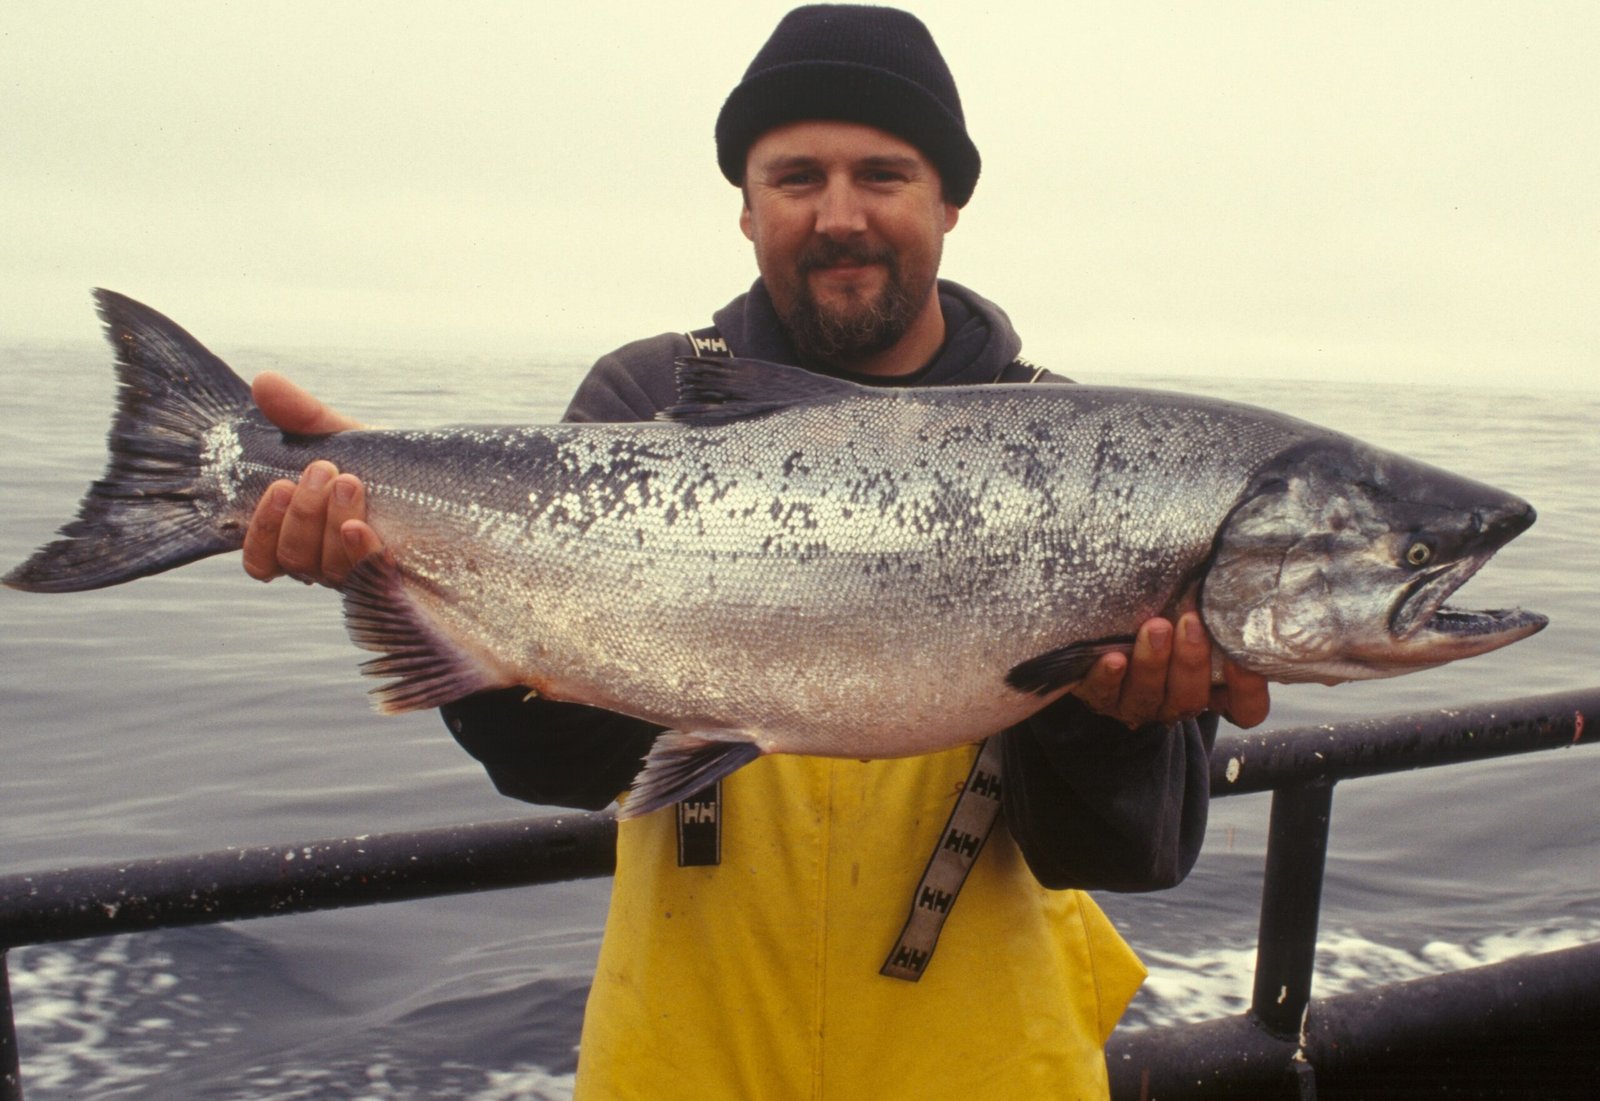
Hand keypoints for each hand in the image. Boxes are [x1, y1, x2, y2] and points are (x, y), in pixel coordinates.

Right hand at [240, 372, 384, 586]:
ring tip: (349, 481)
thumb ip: (304, 416)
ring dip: (329, 523)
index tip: (280, 488)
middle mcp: (328, 564)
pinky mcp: (398, 582)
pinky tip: (360, 527)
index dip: (262, 530)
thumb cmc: (388, 467)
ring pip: (326, 569)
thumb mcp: (344, 437)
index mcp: (305, 537)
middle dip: (303, 513)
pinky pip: (367, 580)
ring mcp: (362, 577)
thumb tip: (264, 381)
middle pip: (294, 560)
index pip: (260, 559)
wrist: (453, 485)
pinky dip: (358, 552)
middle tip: (323, 469)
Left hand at [1069, 613, 1270, 729]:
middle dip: (1191, 661)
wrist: (1104, 631)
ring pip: (1148, 696)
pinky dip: (1108, 677)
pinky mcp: (1100, 697)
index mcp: (1210, 690)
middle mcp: (1175, 702)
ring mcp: (1137, 704)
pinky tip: (1113, 658)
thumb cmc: (1164, 616)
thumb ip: (1212, 607)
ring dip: (1152, 663)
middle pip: (1190, 698)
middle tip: (1190, 622)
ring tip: (1154, 627)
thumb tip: (1231, 575)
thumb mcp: (1191, 612)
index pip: (1245, 708)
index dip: (1247, 690)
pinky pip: (1103, 694)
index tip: (1242, 659)